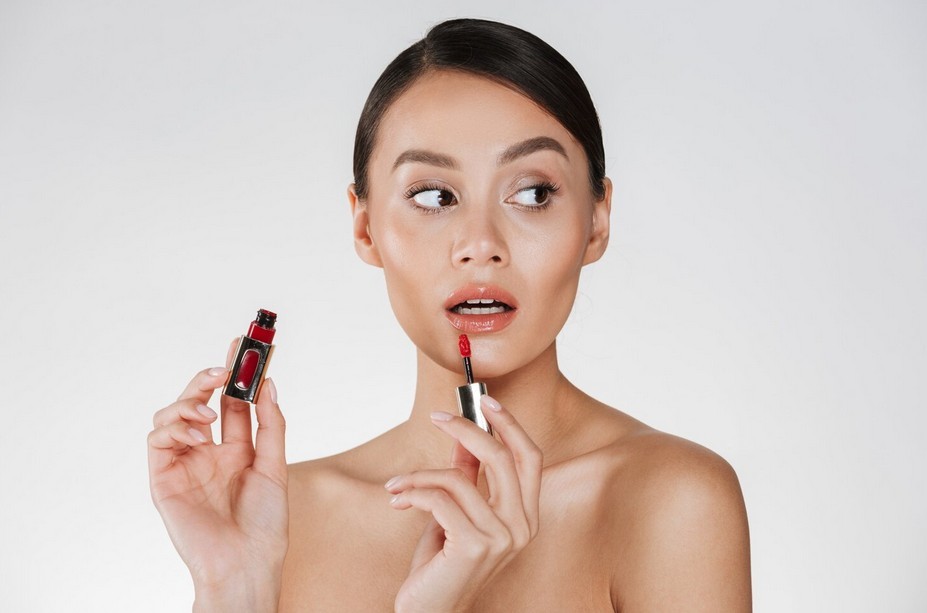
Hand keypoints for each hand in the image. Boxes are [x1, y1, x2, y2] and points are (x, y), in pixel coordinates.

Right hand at [147, 343, 287, 611]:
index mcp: (235, 450)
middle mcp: (207, 453)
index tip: (245, 346)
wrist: (246, 562)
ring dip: (189, 402)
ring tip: (209, 411)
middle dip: (209, 378)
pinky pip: (158, 440)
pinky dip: (174, 425)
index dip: (237, 374)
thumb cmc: (264, 523)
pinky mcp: (163, 478)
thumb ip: (270, 424)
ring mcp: (183, 464)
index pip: (231, 402)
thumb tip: (268, 384)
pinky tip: (196, 430)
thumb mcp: (274, 465)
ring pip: (172, 415)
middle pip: (199, 401)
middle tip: (225, 365)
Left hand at [385, 396, 541, 612]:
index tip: (485, 400)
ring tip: (396, 484)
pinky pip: (439, 499)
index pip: (529, 457)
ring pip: (459, 478)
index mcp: (526, 516)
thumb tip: (465, 438)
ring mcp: (502, 538)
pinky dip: (412, 493)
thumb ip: (467, 478)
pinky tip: (397, 501)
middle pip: (501, 457)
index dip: (510, 424)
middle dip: (466, 429)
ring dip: (419, 475)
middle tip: (437, 417)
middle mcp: (522, 526)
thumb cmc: (443, 565)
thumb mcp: (456, 513)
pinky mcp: (475, 546)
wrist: (429, 612)